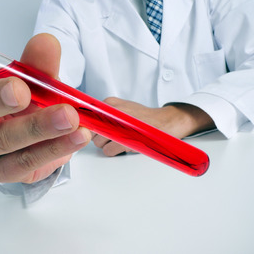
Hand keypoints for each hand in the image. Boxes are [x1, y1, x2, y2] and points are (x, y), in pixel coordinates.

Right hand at [0, 18, 90, 183]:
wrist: (47, 133)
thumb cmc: (29, 102)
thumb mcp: (35, 77)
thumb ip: (39, 62)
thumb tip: (45, 43)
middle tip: (20, 90)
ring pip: (1, 140)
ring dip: (37, 127)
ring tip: (68, 116)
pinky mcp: (2, 171)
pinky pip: (25, 162)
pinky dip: (53, 149)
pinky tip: (75, 137)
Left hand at [92, 97, 214, 156]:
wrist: (166, 122)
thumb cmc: (143, 118)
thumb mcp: (122, 108)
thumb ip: (104, 114)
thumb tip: (87, 124)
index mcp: (109, 103)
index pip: (88, 116)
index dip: (92, 126)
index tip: (98, 130)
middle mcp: (111, 112)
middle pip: (92, 131)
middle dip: (100, 137)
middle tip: (113, 136)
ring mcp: (117, 126)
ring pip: (98, 142)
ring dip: (107, 145)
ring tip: (121, 140)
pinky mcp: (124, 140)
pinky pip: (108, 150)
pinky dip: (114, 151)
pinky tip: (125, 146)